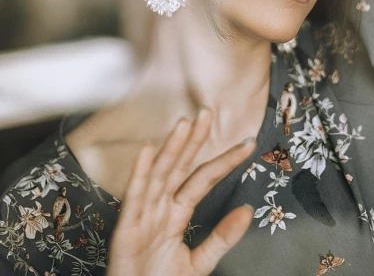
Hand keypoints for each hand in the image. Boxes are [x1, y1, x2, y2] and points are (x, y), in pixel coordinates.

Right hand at [105, 106, 257, 275]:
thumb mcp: (200, 262)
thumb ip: (222, 237)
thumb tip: (247, 211)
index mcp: (176, 215)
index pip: (203, 180)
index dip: (223, 161)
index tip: (247, 144)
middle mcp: (160, 209)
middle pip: (180, 168)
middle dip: (194, 141)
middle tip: (208, 112)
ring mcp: (143, 216)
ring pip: (160, 175)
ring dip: (172, 148)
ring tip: (186, 124)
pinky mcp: (127, 229)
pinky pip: (135, 197)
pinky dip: (140, 172)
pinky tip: (149, 150)